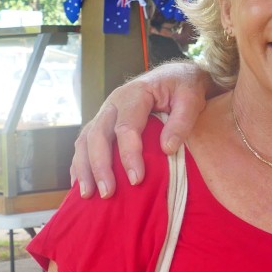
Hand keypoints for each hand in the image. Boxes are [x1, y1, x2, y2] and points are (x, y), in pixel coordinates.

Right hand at [69, 61, 209, 196]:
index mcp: (134, 94)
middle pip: (98, 135)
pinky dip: (80, 164)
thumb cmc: (184, 88)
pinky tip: (81, 185)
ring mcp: (105, 114)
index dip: (129, 154)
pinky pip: (85, 144)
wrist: (175, 76)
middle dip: (100, 166)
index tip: (136, 179)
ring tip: (88, 195)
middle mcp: (113, 103)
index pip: (126, 127)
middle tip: (108, 193)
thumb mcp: (191, 98)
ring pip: (85, 140)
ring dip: (84, 168)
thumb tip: (167, 149)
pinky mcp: (103, 124)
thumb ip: (182, 121)